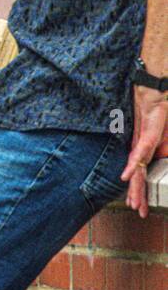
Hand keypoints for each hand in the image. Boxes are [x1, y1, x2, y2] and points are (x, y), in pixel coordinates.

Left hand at [121, 87, 167, 216]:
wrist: (155, 80)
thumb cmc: (158, 101)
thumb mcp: (161, 128)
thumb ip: (161, 144)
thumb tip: (161, 156)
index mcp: (144, 142)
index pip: (140, 168)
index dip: (139, 186)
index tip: (137, 203)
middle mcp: (141, 141)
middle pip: (138, 170)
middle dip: (138, 192)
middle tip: (136, 209)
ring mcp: (144, 135)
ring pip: (137, 164)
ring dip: (135, 183)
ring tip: (132, 200)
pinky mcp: (148, 128)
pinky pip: (142, 148)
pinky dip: (135, 162)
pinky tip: (128, 174)